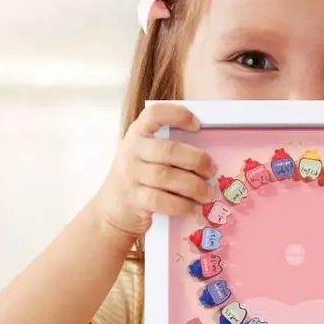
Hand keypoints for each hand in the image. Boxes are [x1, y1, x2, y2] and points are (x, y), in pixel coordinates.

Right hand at [92, 103, 216, 238]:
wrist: (112, 210)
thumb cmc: (139, 177)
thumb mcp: (146, 155)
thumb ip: (169, 149)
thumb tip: (209, 157)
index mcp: (137, 133)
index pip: (154, 114)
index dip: (178, 115)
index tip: (197, 125)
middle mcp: (131, 151)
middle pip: (168, 150)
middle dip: (196, 160)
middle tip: (211, 171)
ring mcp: (130, 175)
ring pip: (167, 177)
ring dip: (194, 187)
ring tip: (208, 194)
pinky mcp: (134, 200)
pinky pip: (162, 201)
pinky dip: (183, 206)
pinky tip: (194, 209)